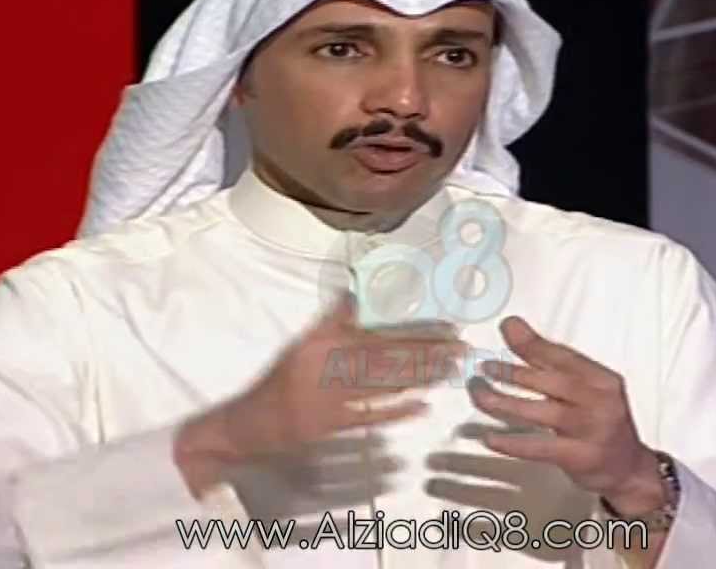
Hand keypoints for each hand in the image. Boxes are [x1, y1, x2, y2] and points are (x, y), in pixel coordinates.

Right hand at [174, 292, 466, 494]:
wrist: (254, 421)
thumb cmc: (282, 380)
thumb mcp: (303, 342)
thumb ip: (333, 318)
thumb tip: (353, 292)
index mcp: (329, 344)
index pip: (382, 335)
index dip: (417, 332)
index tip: (446, 329)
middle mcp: (333, 368)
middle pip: (391, 359)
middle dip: (429, 354)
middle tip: (462, 350)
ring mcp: (334, 397)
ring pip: (386, 385)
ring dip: (420, 378)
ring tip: (450, 370)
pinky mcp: (334, 424)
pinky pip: (370, 416)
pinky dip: (397, 411)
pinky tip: (422, 406)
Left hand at [469, 316, 665, 515]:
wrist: (628, 469)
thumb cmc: (601, 423)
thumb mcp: (586, 389)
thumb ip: (551, 362)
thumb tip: (513, 327)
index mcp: (602, 380)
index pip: (564, 356)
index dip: (533, 343)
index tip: (506, 328)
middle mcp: (600, 402)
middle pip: (552, 382)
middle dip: (514, 372)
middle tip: (485, 366)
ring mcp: (591, 430)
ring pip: (542, 413)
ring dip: (506, 403)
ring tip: (480, 394)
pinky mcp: (580, 457)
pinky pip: (540, 447)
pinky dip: (512, 442)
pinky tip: (490, 437)